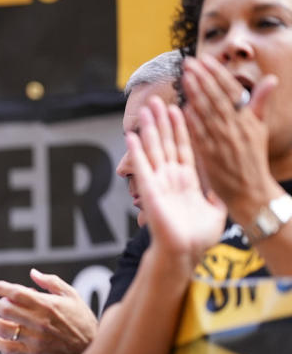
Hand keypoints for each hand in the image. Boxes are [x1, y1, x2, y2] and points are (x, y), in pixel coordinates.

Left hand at [0, 269, 96, 353]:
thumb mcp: (71, 295)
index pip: (18, 293)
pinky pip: (9, 348)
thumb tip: (32, 273)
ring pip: (4, 328)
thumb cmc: (81, 319)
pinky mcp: (34, 353)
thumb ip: (51, 282)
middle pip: (7, 309)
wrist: (91, 349)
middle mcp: (39, 321)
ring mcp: (35, 338)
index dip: (2, 287)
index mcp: (47, 304)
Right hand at [129, 96, 225, 265]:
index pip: (185, 147)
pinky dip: (136, 151)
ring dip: (149, 129)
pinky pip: (142, 167)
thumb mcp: (216, 209)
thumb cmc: (200, 237)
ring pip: (154, 150)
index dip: (182, 128)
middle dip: (162, 122)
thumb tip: (222, 182)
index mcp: (188, 180)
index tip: (179, 108)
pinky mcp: (149, 190)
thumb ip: (216, 192)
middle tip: (156, 100)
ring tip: (145, 109)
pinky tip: (131, 135)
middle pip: (167, 143)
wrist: (186, 252)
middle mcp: (172, 178)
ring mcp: (159, 183)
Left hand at [181, 54, 284, 224]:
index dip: (217, 74)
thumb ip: (260, 103)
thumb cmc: (253, 158)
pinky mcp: (211, 155)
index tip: (205, 60)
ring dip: (195, 94)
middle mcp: (236, 127)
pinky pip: (200, 134)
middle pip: (217, 98)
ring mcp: (223, 141)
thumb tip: (271, 79)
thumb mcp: (260, 129)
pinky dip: (192, 120)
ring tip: (185, 78)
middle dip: (202, 78)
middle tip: (189, 63)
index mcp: (249, 119)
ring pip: (208, 113)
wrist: (251, 190)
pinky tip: (183, 107)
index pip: (232, 90)